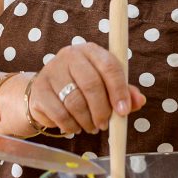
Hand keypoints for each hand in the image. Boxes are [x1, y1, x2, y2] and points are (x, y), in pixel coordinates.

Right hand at [27, 42, 146, 135]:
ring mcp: (51, 71)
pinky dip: (70, 125)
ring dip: (87, 120)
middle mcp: (69, 55)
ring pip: (75, 101)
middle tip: (105, 124)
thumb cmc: (81, 87)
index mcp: (91, 51)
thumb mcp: (106, 86)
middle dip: (102, 110)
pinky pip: (59, 113)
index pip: (109, 66)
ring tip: (91, 127)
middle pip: (91, 84)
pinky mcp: (38, 89)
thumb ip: (124, 93)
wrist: (45, 91)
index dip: (119, 90)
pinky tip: (75, 127)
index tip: (124, 111)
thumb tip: (139, 101)